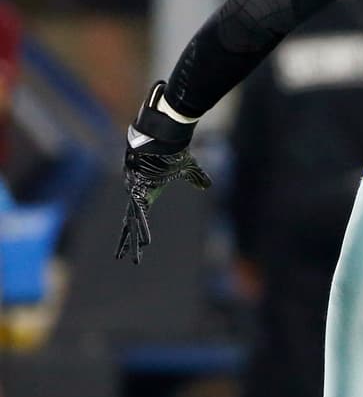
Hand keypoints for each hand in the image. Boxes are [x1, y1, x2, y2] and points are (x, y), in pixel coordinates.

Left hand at [115, 82, 210, 263]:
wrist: (163, 138)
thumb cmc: (173, 151)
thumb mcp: (188, 167)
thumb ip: (197, 178)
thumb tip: (207, 186)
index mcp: (146, 190)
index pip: (138, 213)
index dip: (136, 227)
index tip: (135, 241)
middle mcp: (137, 193)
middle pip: (131, 222)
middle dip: (126, 241)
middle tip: (121, 258)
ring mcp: (135, 193)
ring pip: (134, 223)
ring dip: (133, 242)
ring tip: (133, 259)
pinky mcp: (138, 191)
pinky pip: (140, 215)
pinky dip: (143, 229)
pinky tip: (143, 242)